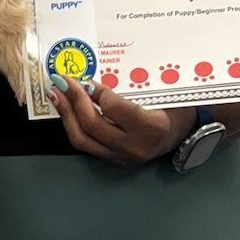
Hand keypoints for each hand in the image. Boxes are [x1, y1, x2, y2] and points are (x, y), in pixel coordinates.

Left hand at [50, 76, 198, 165]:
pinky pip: (87, 145)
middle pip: (92, 126)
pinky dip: (74, 126)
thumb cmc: (174, 109)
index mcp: (151, 127)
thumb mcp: (160, 92)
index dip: (96, 91)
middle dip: (73, 101)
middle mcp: (135, 146)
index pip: (114, 108)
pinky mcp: (114, 161)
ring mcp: (123, 157)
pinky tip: (67, 111)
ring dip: (66, 115)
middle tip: (61, 81)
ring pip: (83, 140)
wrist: (184, 135)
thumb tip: (92, 82)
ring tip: (56, 95)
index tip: (87, 79)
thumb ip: (129, 88)